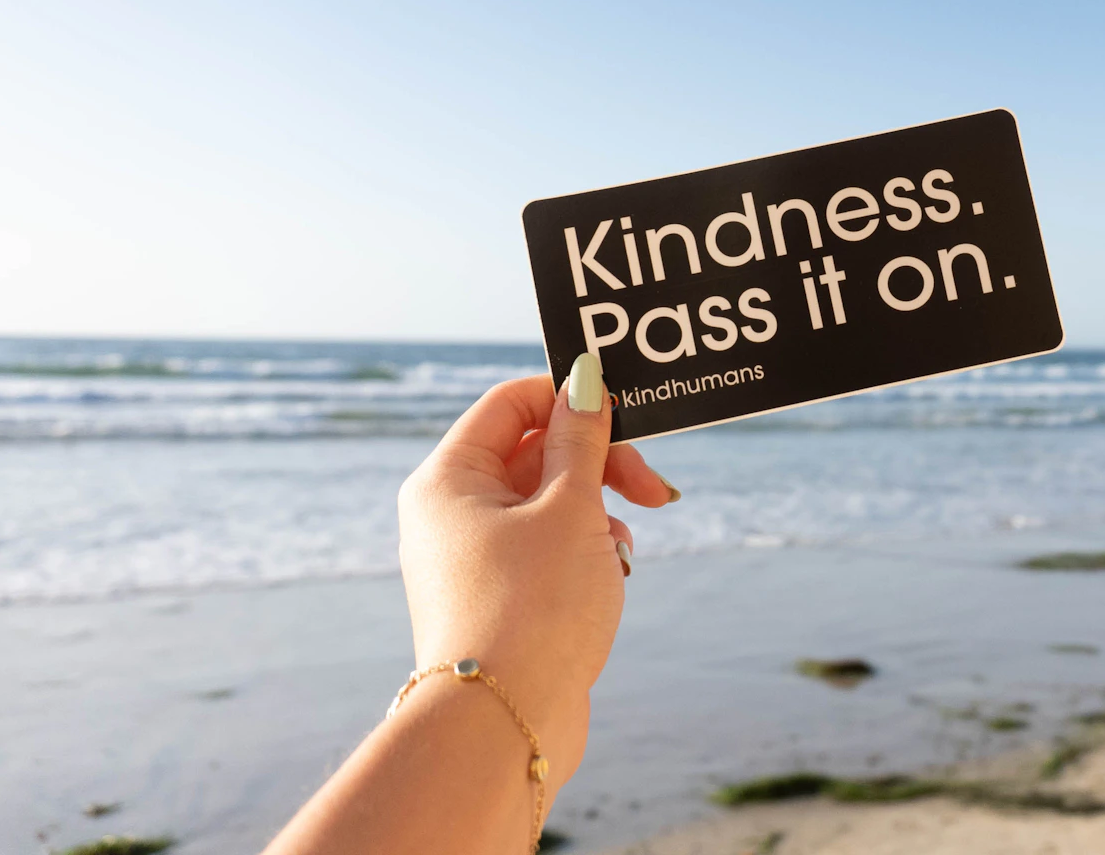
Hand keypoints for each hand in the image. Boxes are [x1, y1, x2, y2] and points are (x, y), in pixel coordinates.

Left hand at [395, 355, 675, 801]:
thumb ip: (583, 437)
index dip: (571, 398)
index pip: (511, 402)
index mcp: (449, 478)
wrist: (505, 727)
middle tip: (655, 491)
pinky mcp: (499, 599)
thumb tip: (585, 377)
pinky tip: (611, 575)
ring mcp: (472, 559)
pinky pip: (548, 549)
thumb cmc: (533, 609)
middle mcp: (450, 513)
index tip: (628, 418)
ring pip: (549, 502)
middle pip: (536, 452)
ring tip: (622, 550)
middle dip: (601, 465)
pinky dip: (586, 551)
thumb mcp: (571, 508)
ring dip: (599, 512)